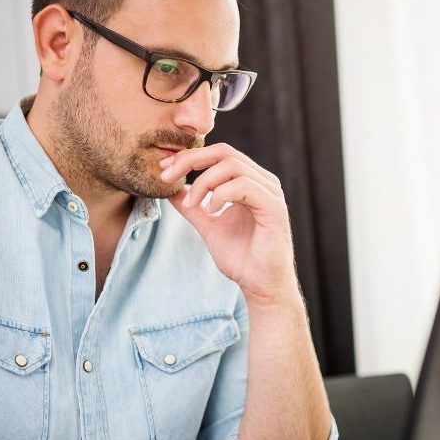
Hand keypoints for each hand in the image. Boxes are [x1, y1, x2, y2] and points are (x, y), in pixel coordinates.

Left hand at [160, 144, 297, 304]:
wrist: (261, 286)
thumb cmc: (242, 258)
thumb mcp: (208, 226)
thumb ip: (193, 206)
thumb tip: (171, 190)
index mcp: (249, 182)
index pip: (218, 155)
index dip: (190, 157)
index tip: (164, 170)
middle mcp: (263, 182)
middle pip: (224, 152)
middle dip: (191, 160)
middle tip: (167, 177)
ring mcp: (270, 193)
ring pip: (232, 166)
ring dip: (204, 182)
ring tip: (192, 205)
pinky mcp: (275, 208)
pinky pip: (244, 187)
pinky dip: (221, 195)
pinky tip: (210, 212)